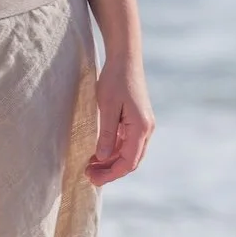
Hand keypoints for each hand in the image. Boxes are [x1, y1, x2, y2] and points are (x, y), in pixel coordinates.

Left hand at [85, 53, 154, 185]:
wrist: (125, 57)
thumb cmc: (115, 79)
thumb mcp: (107, 107)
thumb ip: (106, 134)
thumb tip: (102, 158)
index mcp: (141, 128)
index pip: (128, 161)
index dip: (111, 174)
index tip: (93, 179)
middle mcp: (146, 129)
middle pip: (130, 160)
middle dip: (110, 170)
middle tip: (89, 175)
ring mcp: (143, 124)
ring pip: (128, 152)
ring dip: (111, 161)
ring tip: (90, 165)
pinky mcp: (137, 119)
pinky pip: (127, 141)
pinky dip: (114, 149)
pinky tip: (99, 152)